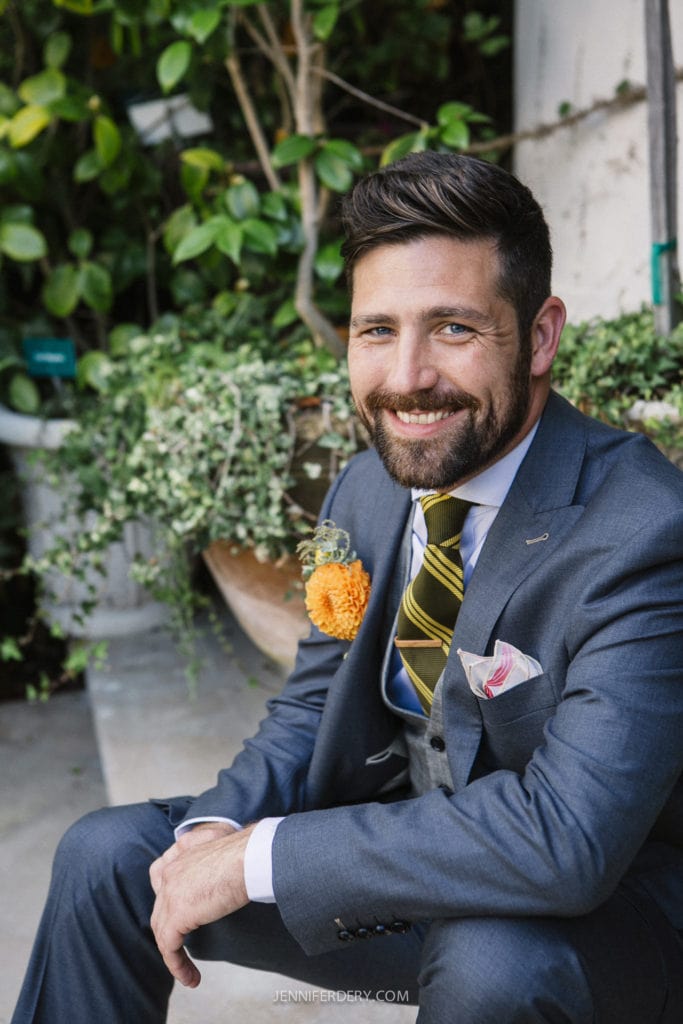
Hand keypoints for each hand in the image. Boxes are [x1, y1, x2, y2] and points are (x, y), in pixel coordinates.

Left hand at [150, 822, 254, 986]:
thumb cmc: (250, 853)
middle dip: (170, 933)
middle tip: (184, 950)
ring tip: (189, 973)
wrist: (252, 857)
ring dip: (174, 956)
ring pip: (162, 931)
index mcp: (182, 853)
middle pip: (160, 909)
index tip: (182, 917)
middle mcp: (171, 872)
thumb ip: (214, 864)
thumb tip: (226, 877)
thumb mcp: (226, 851)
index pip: (161, 877)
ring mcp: (170, 893)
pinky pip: (169, 947)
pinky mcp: (177, 915)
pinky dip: (177, 966)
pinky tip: (192, 978)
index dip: (167, 899)